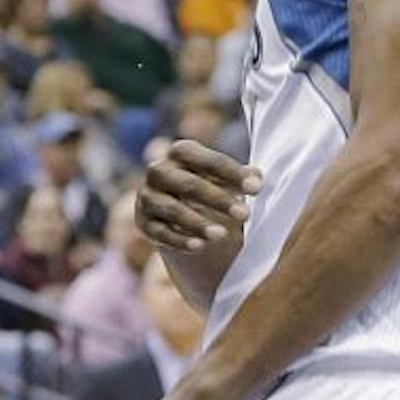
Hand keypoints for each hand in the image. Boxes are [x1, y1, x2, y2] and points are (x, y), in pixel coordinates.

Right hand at [136, 139, 260, 253]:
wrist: (186, 223)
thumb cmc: (213, 194)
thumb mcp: (228, 183)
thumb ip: (242, 179)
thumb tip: (256, 175)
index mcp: (181, 153)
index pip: (204, 158)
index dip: (231, 172)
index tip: (256, 188)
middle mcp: (159, 171)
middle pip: (186, 183)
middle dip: (217, 199)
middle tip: (245, 214)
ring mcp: (147, 197)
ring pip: (170, 209)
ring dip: (197, 222)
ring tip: (222, 235)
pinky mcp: (143, 223)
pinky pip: (159, 232)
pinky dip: (179, 240)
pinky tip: (199, 246)